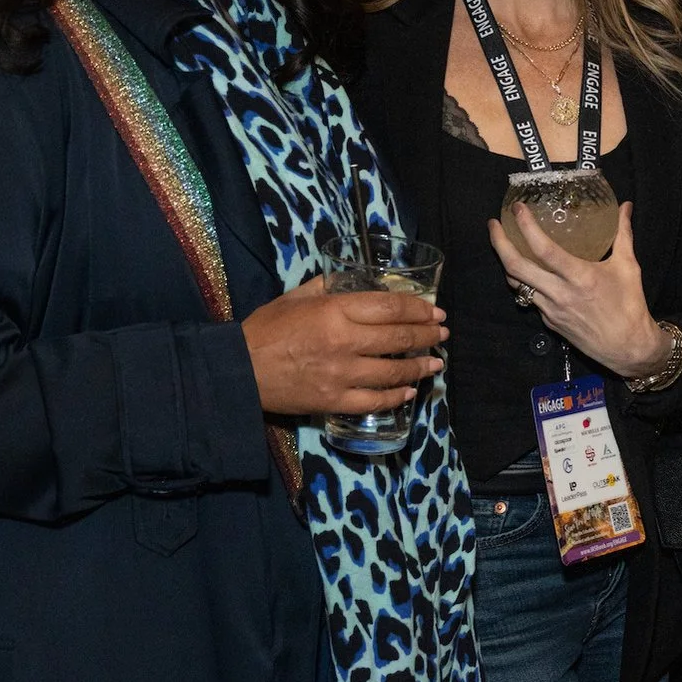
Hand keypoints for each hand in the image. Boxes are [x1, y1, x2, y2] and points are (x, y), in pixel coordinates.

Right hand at [243, 276, 446, 416]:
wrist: (238, 371)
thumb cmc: (265, 329)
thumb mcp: (295, 298)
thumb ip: (326, 287)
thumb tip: (352, 281)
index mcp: (335, 312)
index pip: (390, 308)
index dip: (419, 309)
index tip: (435, 312)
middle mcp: (344, 342)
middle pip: (399, 337)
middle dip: (427, 335)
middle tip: (442, 334)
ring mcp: (342, 374)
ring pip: (393, 371)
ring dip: (419, 367)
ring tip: (435, 364)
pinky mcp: (335, 401)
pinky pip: (374, 401)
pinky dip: (396, 397)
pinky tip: (409, 392)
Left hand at [490, 201, 666, 378]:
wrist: (627, 348)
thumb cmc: (630, 305)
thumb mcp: (628, 266)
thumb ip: (623, 234)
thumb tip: (625, 207)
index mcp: (579, 277)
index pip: (543, 248)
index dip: (526, 226)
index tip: (518, 209)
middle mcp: (559, 293)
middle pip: (515, 267)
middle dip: (499, 243)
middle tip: (493, 225)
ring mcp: (550, 310)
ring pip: (517, 284)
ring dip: (506, 263)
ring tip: (504, 246)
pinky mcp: (549, 322)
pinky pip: (531, 299)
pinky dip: (526, 283)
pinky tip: (530, 273)